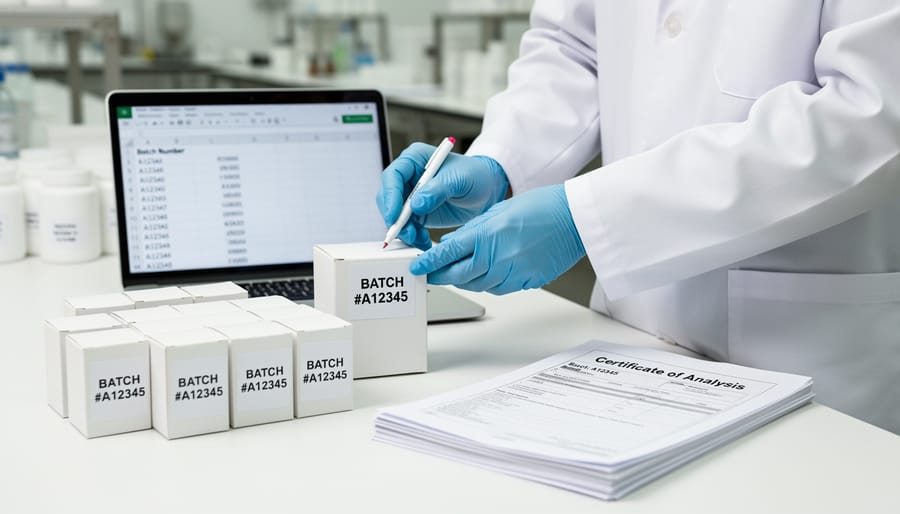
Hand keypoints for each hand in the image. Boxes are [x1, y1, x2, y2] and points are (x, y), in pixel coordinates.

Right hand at [375, 142, 508, 249]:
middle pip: (388, 198)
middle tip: (407, 233)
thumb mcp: (460, 179)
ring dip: (404, 230)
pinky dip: (412, 236)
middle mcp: (408, 176)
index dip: (390, 196)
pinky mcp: (417, 212)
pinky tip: (423, 241)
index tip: (395, 215)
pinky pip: (407, 226)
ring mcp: (411, 195)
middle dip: (395, 218)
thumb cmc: (475, 175)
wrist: (487, 189)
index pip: (393, 176)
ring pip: (395, 215)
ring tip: (420, 239)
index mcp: (414, 159)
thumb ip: (438, 189)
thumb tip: (416, 204)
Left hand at [409, 184, 585, 294]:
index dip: (428, 263)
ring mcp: (512, 273)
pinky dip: (487, 283)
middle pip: (457, 276)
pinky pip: (498, 288)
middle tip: (429, 274)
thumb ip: (472, 230)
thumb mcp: (497, 211)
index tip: (416, 267)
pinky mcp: (526, 282)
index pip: (446, 254)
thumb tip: (451, 244)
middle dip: (439, 276)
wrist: (574, 218)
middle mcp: (496, 258)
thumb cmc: (541, 207)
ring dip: (463, 280)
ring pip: (477, 286)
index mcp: (486, 235)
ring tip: (456, 273)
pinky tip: (485, 274)